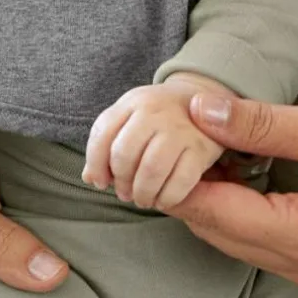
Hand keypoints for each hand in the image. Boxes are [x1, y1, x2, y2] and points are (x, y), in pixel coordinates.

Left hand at [83, 74, 229, 209]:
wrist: (207, 99)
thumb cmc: (160, 117)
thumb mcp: (132, 118)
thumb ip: (108, 143)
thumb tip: (90, 178)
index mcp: (134, 102)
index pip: (102, 135)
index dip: (96, 165)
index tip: (102, 181)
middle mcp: (156, 110)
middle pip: (124, 154)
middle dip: (121, 182)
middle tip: (126, 193)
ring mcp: (181, 128)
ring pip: (151, 170)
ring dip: (142, 193)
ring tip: (143, 198)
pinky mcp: (202, 147)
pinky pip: (180, 182)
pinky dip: (167, 198)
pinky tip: (164, 199)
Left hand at [167, 96, 297, 287]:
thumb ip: (262, 124)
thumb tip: (204, 110)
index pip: (221, 213)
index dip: (183, 177)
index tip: (161, 140)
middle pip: (221, 231)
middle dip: (190, 187)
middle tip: (172, 138)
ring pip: (235, 238)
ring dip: (211, 197)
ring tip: (198, 146)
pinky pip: (258, 238)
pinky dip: (235, 206)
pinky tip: (231, 168)